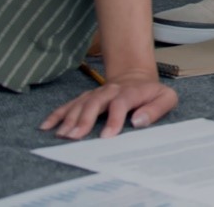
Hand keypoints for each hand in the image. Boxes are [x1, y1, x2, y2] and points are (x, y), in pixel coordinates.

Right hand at [40, 69, 176, 139]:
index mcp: (132, 91)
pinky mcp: (86, 98)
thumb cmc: (152, 93)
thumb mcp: (167, 98)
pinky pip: (69, 104)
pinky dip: (57, 114)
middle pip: (96, 102)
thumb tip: (139, 121)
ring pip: (81, 103)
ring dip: (69, 118)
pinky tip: (47, 126)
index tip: (107, 136)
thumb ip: (157, 109)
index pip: (121, 103)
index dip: (114, 118)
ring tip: (62, 135)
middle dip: (85, 119)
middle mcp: (111, 91)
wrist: (136, 77)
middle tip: (75, 136)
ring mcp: (97, 93)